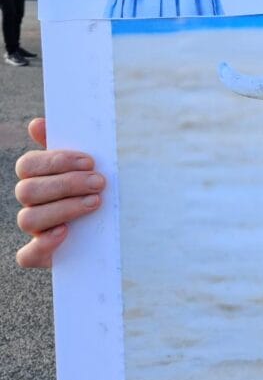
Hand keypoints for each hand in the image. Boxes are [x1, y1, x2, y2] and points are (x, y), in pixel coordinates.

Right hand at [15, 118, 105, 268]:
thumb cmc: (97, 185)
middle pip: (29, 191)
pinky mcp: (43, 254)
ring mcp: (36, 229)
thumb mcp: (87, 165)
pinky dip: (43, 245)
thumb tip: (38, 124)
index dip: (56, 161)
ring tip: (95, 203)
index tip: (90, 161)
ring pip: (28, 219)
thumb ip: (66, 142)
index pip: (28, 165)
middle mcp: (32, 202)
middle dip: (66, 184)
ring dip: (62, 209)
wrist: (117, 225)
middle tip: (100, 182)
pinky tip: (65, 233)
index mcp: (36, 177)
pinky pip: (27, 255)